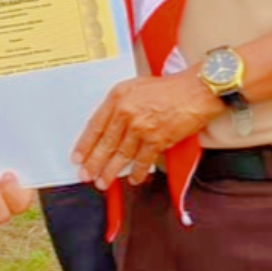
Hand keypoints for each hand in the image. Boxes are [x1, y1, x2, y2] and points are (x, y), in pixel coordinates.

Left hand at [72, 73, 220, 189]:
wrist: (193, 92)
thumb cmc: (166, 89)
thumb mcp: (133, 88)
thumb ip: (118, 105)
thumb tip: (107, 125)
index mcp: (117, 98)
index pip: (95, 125)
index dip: (85, 144)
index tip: (78, 156)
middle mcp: (126, 112)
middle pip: (106, 143)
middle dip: (94, 162)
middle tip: (86, 175)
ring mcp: (142, 127)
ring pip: (122, 154)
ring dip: (111, 171)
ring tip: (103, 182)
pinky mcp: (157, 139)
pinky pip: (143, 161)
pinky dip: (138, 172)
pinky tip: (133, 179)